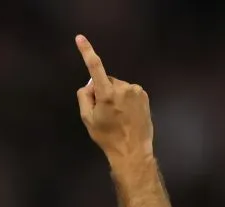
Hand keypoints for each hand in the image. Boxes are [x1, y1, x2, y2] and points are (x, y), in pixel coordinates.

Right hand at [75, 35, 153, 166]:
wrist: (132, 150)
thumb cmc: (107, 137)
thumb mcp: (88, 120)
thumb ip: (84, 98)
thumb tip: (89, 84)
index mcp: (107, 94)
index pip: (95, 67)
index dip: (87, 51)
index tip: (80, 38)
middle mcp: (123, 88)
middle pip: (107, 81)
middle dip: (102, 90)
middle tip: (103, 111)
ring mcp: (136, 90)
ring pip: (118, 87)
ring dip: (115, 96)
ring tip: (116, 116)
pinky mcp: (144, 95)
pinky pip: (129, 92)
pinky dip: (125, 99)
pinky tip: (126, 115)